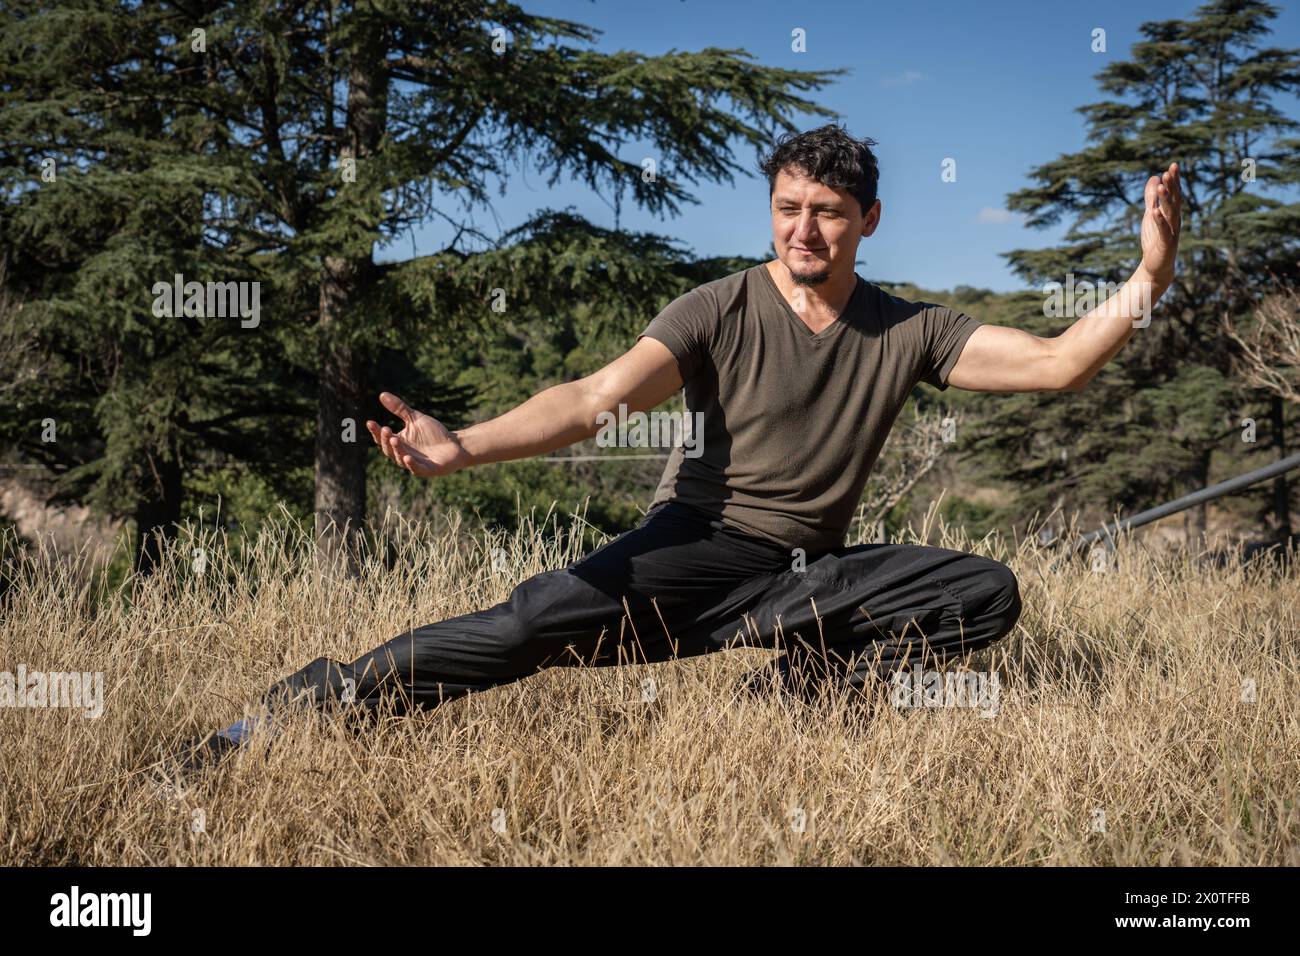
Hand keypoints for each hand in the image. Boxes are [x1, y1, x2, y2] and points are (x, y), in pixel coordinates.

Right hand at [365, 392, 469, 476]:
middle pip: (389, 449)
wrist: (455, 444)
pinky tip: (407, 457)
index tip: (370, 422)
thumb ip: (399, 409)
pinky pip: (417, 469)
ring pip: (401, 458)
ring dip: (397, 450)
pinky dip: (411, 464)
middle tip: (386, 429)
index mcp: (399, 443)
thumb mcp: (415, 418)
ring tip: (394, 439)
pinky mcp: (427, 470)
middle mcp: (403, 454)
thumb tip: (382, 394)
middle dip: (386, 440)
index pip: (382, 438)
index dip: (376, 431)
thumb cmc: (434, 433)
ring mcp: (414, 463)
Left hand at [1138, 162, 1181, 285]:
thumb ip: (1152, 198)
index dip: (1174, 181)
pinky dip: (1159, 221)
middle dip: (1172, 186)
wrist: (1156, 266)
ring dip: (1166, 200)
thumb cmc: (1155, 239)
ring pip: (1170, 214)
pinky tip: (1154, 212)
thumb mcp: (1151, 215)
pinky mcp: (1166, 244)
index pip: (1174, 194)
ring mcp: (1172, 232)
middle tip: (1169, 171)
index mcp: (1172, 214)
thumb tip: (1154, 177)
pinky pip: (1163, 231)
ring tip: (1161, 187)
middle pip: (1175, 201)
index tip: (1173, 166)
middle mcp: (1175, 221)